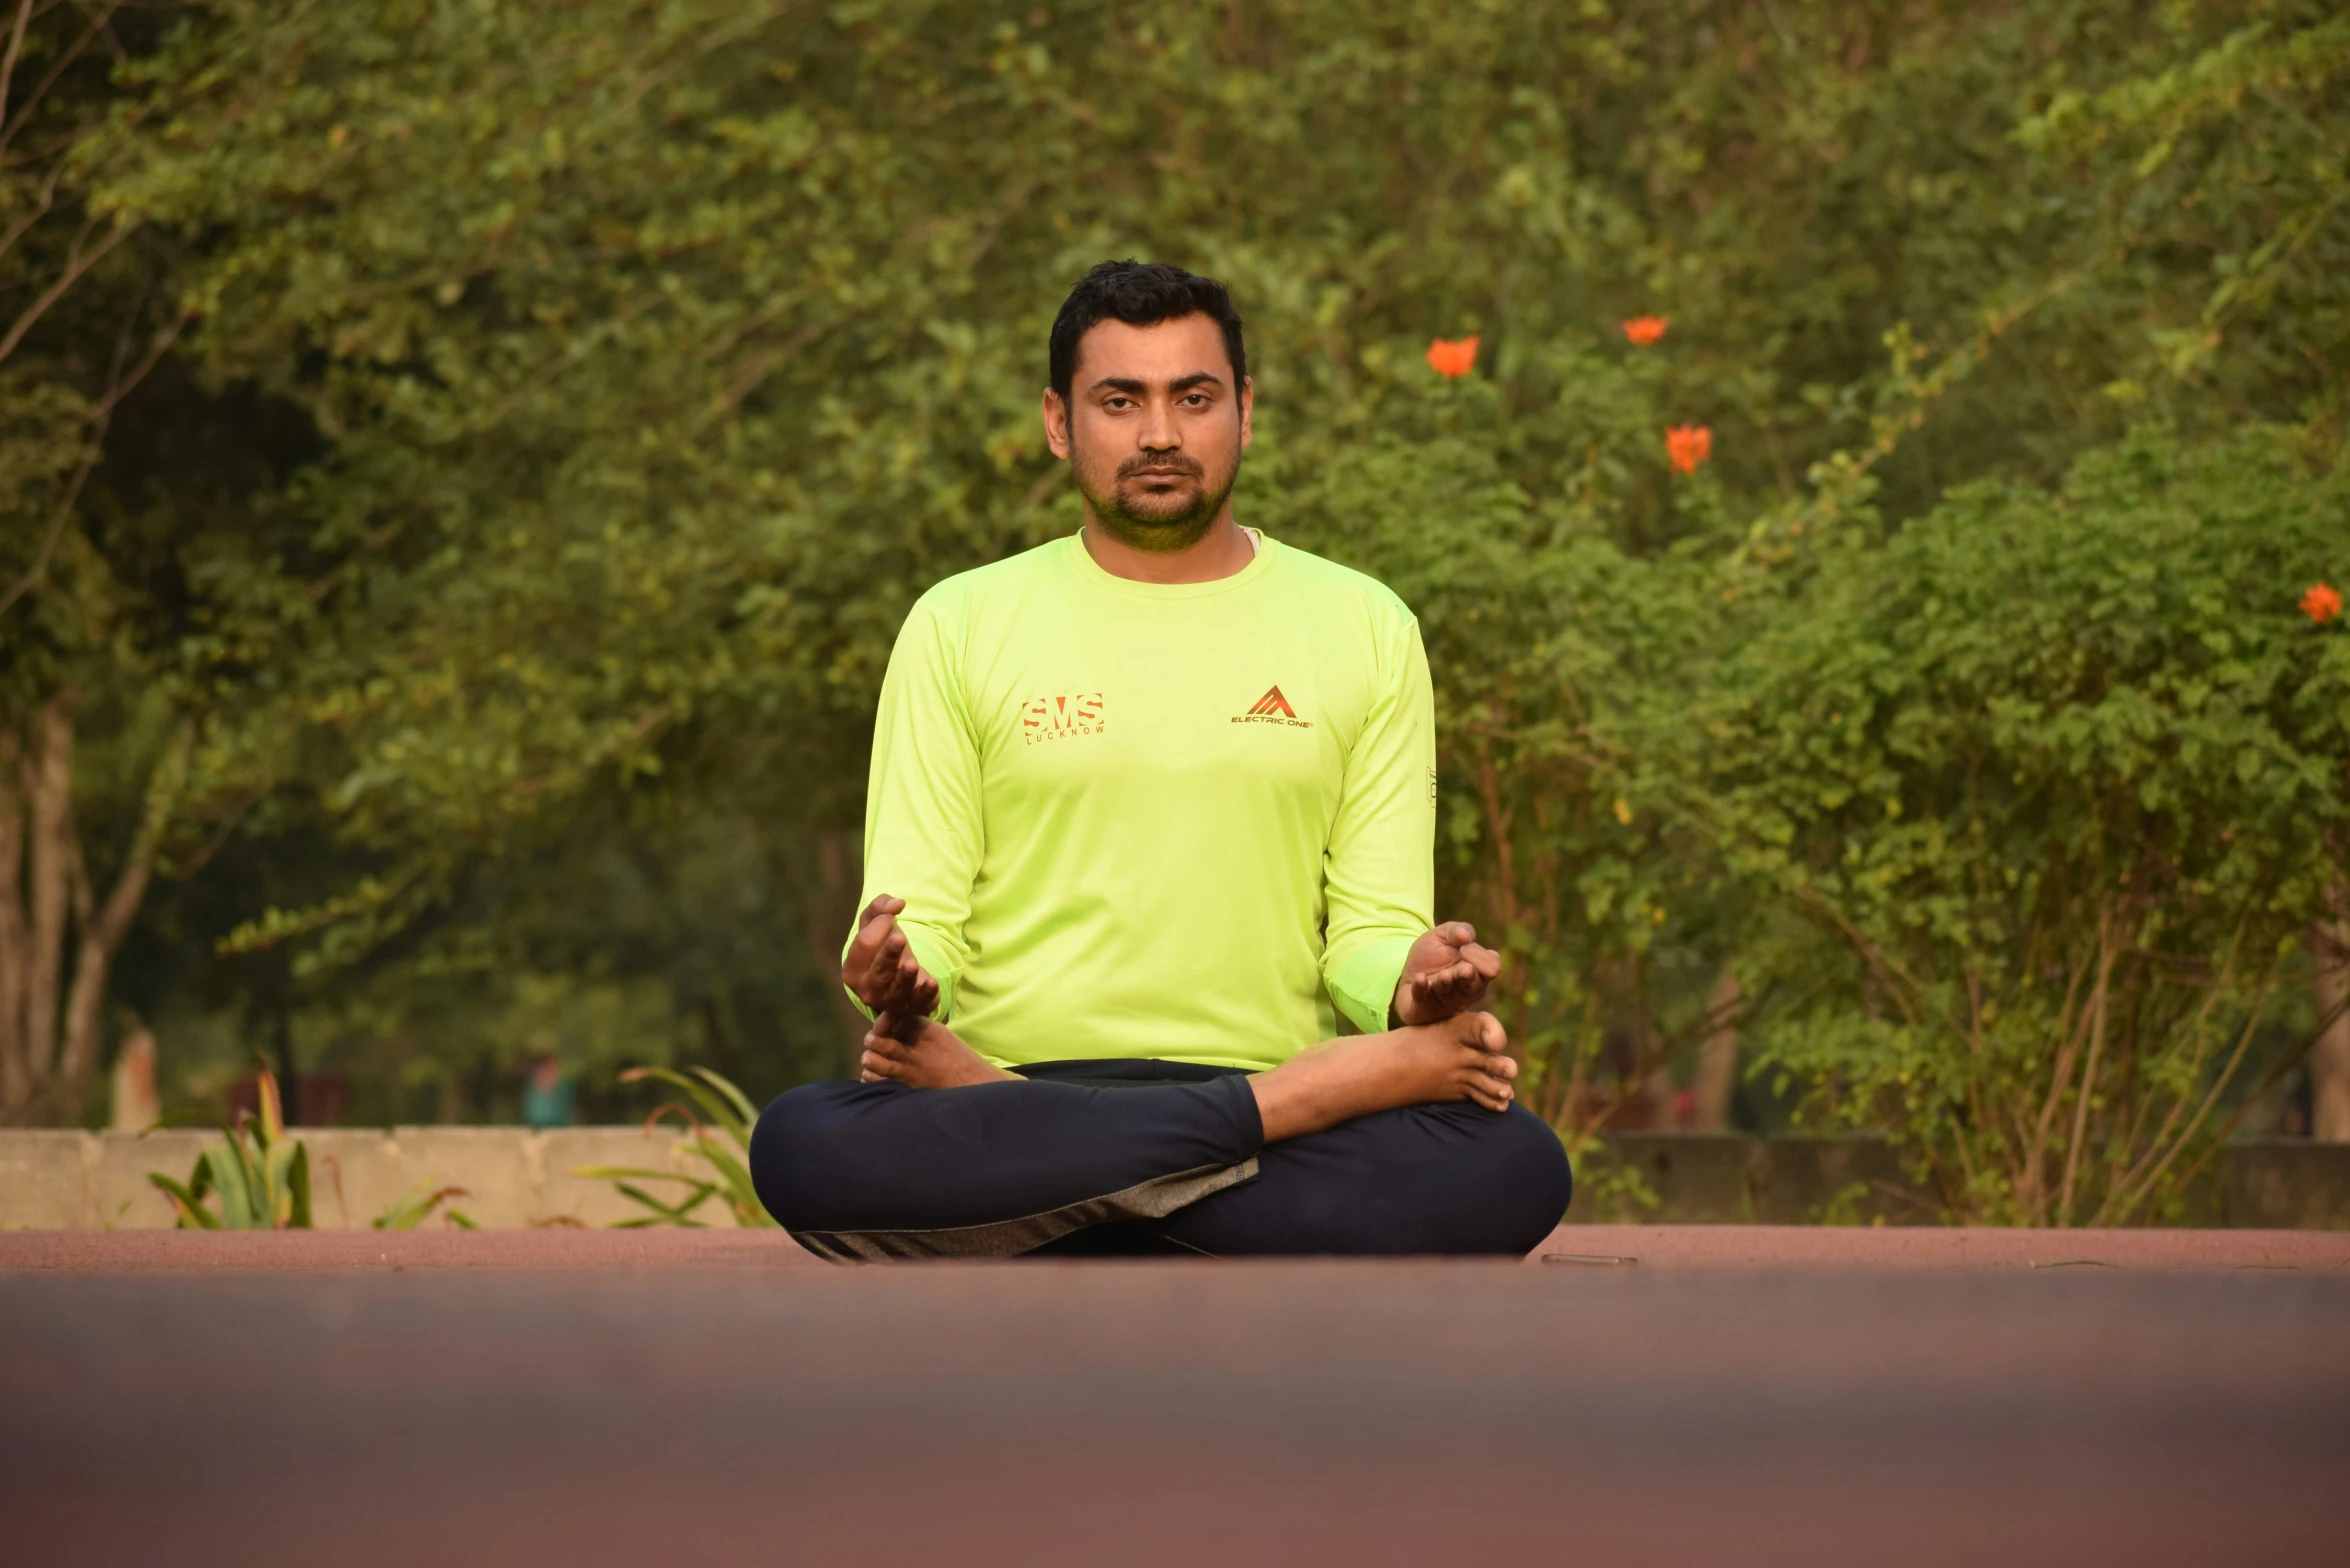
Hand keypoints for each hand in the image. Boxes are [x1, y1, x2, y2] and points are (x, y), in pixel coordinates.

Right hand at [842, 894, 939, 1020]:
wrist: (898, 974)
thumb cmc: (881, 947)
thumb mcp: (875, 923)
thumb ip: (881, 907)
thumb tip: (897, 904)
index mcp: (852, 969)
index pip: (864, 944)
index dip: (880, 926)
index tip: (891, 917)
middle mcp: (867, 989)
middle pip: (879, 970)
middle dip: (889, 954)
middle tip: (899, 938)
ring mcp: (890, 1002)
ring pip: (898, 989)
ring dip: (905, 977)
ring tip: (912, 964)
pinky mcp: (913, 1007)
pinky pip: (920, 1002)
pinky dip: (926, 994)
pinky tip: (932, 983)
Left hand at [1390, 921, 1500, 1026]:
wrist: (1407, 972)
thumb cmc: (1432, 954)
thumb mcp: (1442, 935)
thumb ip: (1457, 930)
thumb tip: (1467, 936)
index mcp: (1478, 969)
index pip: (1492, 966)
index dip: (1481, 957)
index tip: (1465, 946)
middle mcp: (1468, 989)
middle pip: (1475, 985)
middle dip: (1469, 976)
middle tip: (1464, 969)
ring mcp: (1448, 1002)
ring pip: (1452, 996)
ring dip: (1447, 984)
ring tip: (1443, 976)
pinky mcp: (1426, 1008)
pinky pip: (1425, 1001)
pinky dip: (1422, 989)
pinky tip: (1420, 979)